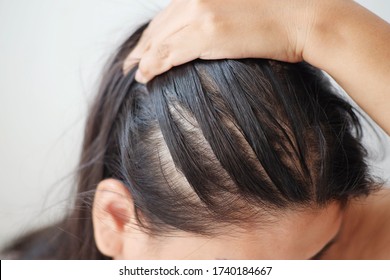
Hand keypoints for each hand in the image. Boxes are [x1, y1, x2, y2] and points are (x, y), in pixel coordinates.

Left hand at [124, 0, 317, 82]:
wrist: (304, 17)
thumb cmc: (280, 14)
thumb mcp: (240, 6)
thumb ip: (217, 13)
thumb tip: (204, 31)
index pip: (167, 14)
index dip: (152, 32)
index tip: (143, 46)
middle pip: (158, 26)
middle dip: (142, 46)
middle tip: (131, 61)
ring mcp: (201, 14)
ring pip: (159, 40)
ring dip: (144, 59)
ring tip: (136, 72)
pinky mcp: (207, 34)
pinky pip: (168, 53)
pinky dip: (152, 66)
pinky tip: (145, 75)